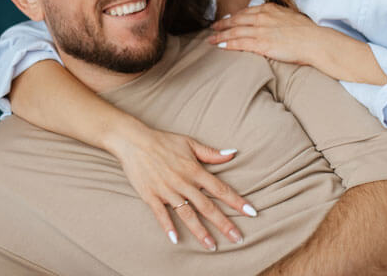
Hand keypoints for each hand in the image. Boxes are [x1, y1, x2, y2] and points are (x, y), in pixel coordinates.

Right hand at [108, 122, 256, 249]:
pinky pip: (161, 215)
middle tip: (238, 238)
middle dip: (224, 223)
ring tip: (213, 246)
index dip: (236, 201)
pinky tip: (176, 239)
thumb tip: (233, 154)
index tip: (252, 212)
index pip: (220, 188)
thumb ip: (211, 153)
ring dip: (201, 231)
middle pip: (207, 206)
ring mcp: (167, 190)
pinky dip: (168, 227)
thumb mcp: (189, 143)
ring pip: (187, 214)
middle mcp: (183, 182)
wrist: (134, 141)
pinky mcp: (151, 196)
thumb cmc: (163, 141)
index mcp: (194, 170)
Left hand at [208, 3, 320, 64]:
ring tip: (211, 40)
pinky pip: (239, 44)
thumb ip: (277, 16)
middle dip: (222, 24)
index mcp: (269, 9)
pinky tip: (220, 47)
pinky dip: (228, 45)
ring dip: (220, 36)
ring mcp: (261, 30)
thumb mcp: (290, 15)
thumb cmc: (307, 31)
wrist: (315, 41)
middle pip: (236, 20)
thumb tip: (272, 20)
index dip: (233, 17)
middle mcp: (262, 17)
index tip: (226, 19)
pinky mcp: (261, 44)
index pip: (245, 12)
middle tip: (213, 28)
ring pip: (234, 32)